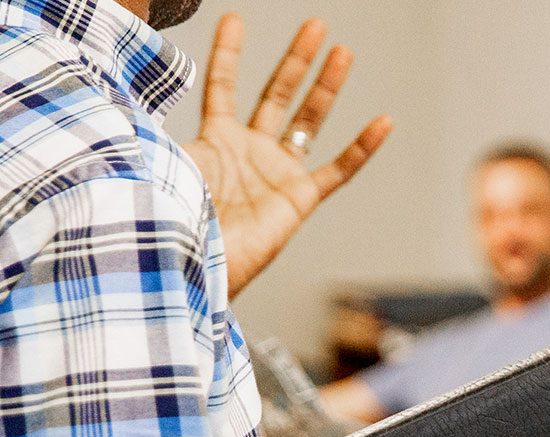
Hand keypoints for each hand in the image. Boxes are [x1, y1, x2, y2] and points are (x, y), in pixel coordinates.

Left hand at [184, 15, 392, 296]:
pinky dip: (361, 148)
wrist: (198, 264)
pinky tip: (382, 122)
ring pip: (308, 122)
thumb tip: (132, 98)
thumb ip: (161, 129)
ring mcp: (276, 175)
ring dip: (325, 87)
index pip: (223, 88)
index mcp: (216, 142)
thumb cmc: (177, 220)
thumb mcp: (166, 163)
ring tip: (341, 52)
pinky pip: (337, 171)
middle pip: (277, 96)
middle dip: (296, 61)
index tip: (233, 19)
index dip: (228, 53)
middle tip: (315, 26)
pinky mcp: (298, 200)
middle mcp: (250, 154)